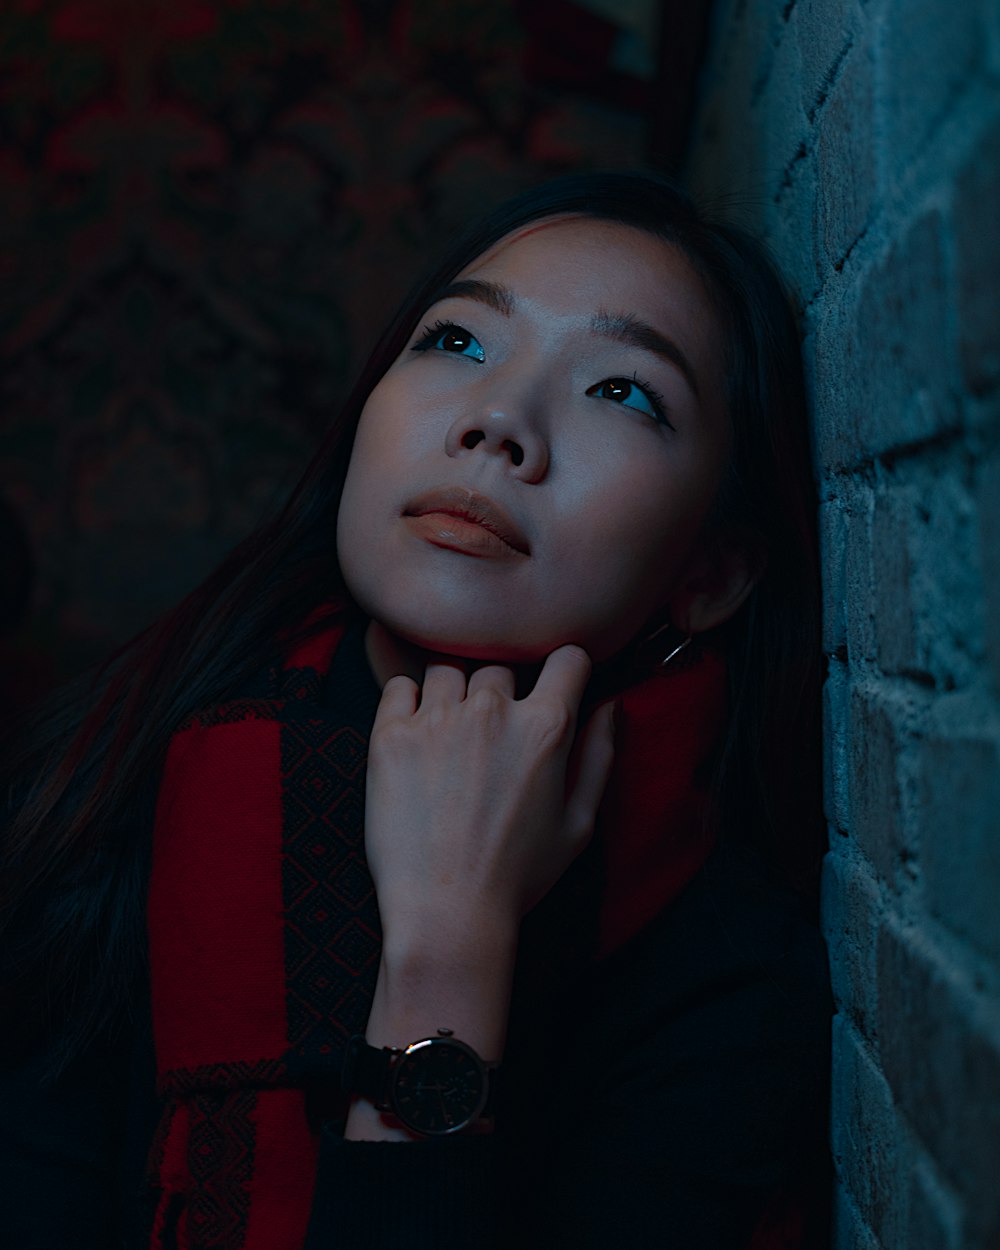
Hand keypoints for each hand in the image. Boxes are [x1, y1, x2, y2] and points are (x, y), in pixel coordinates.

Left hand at [363, 644, 615, 945]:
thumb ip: (599, 756)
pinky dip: (408, 702)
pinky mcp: (391, 736)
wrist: (446, 913)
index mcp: (546, 728)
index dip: (565, 671)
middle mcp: (493, 711)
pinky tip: (415, 737)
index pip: (567, 658)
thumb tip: (611, 706)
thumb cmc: (518, 876)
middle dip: (500, 696)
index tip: (553, 689)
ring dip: (453, 697)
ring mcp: (439, 719)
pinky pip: (400, 687)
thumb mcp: (579, 823)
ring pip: (449, 672)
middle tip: (489, 742)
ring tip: (448, 742)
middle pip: (500, 669)